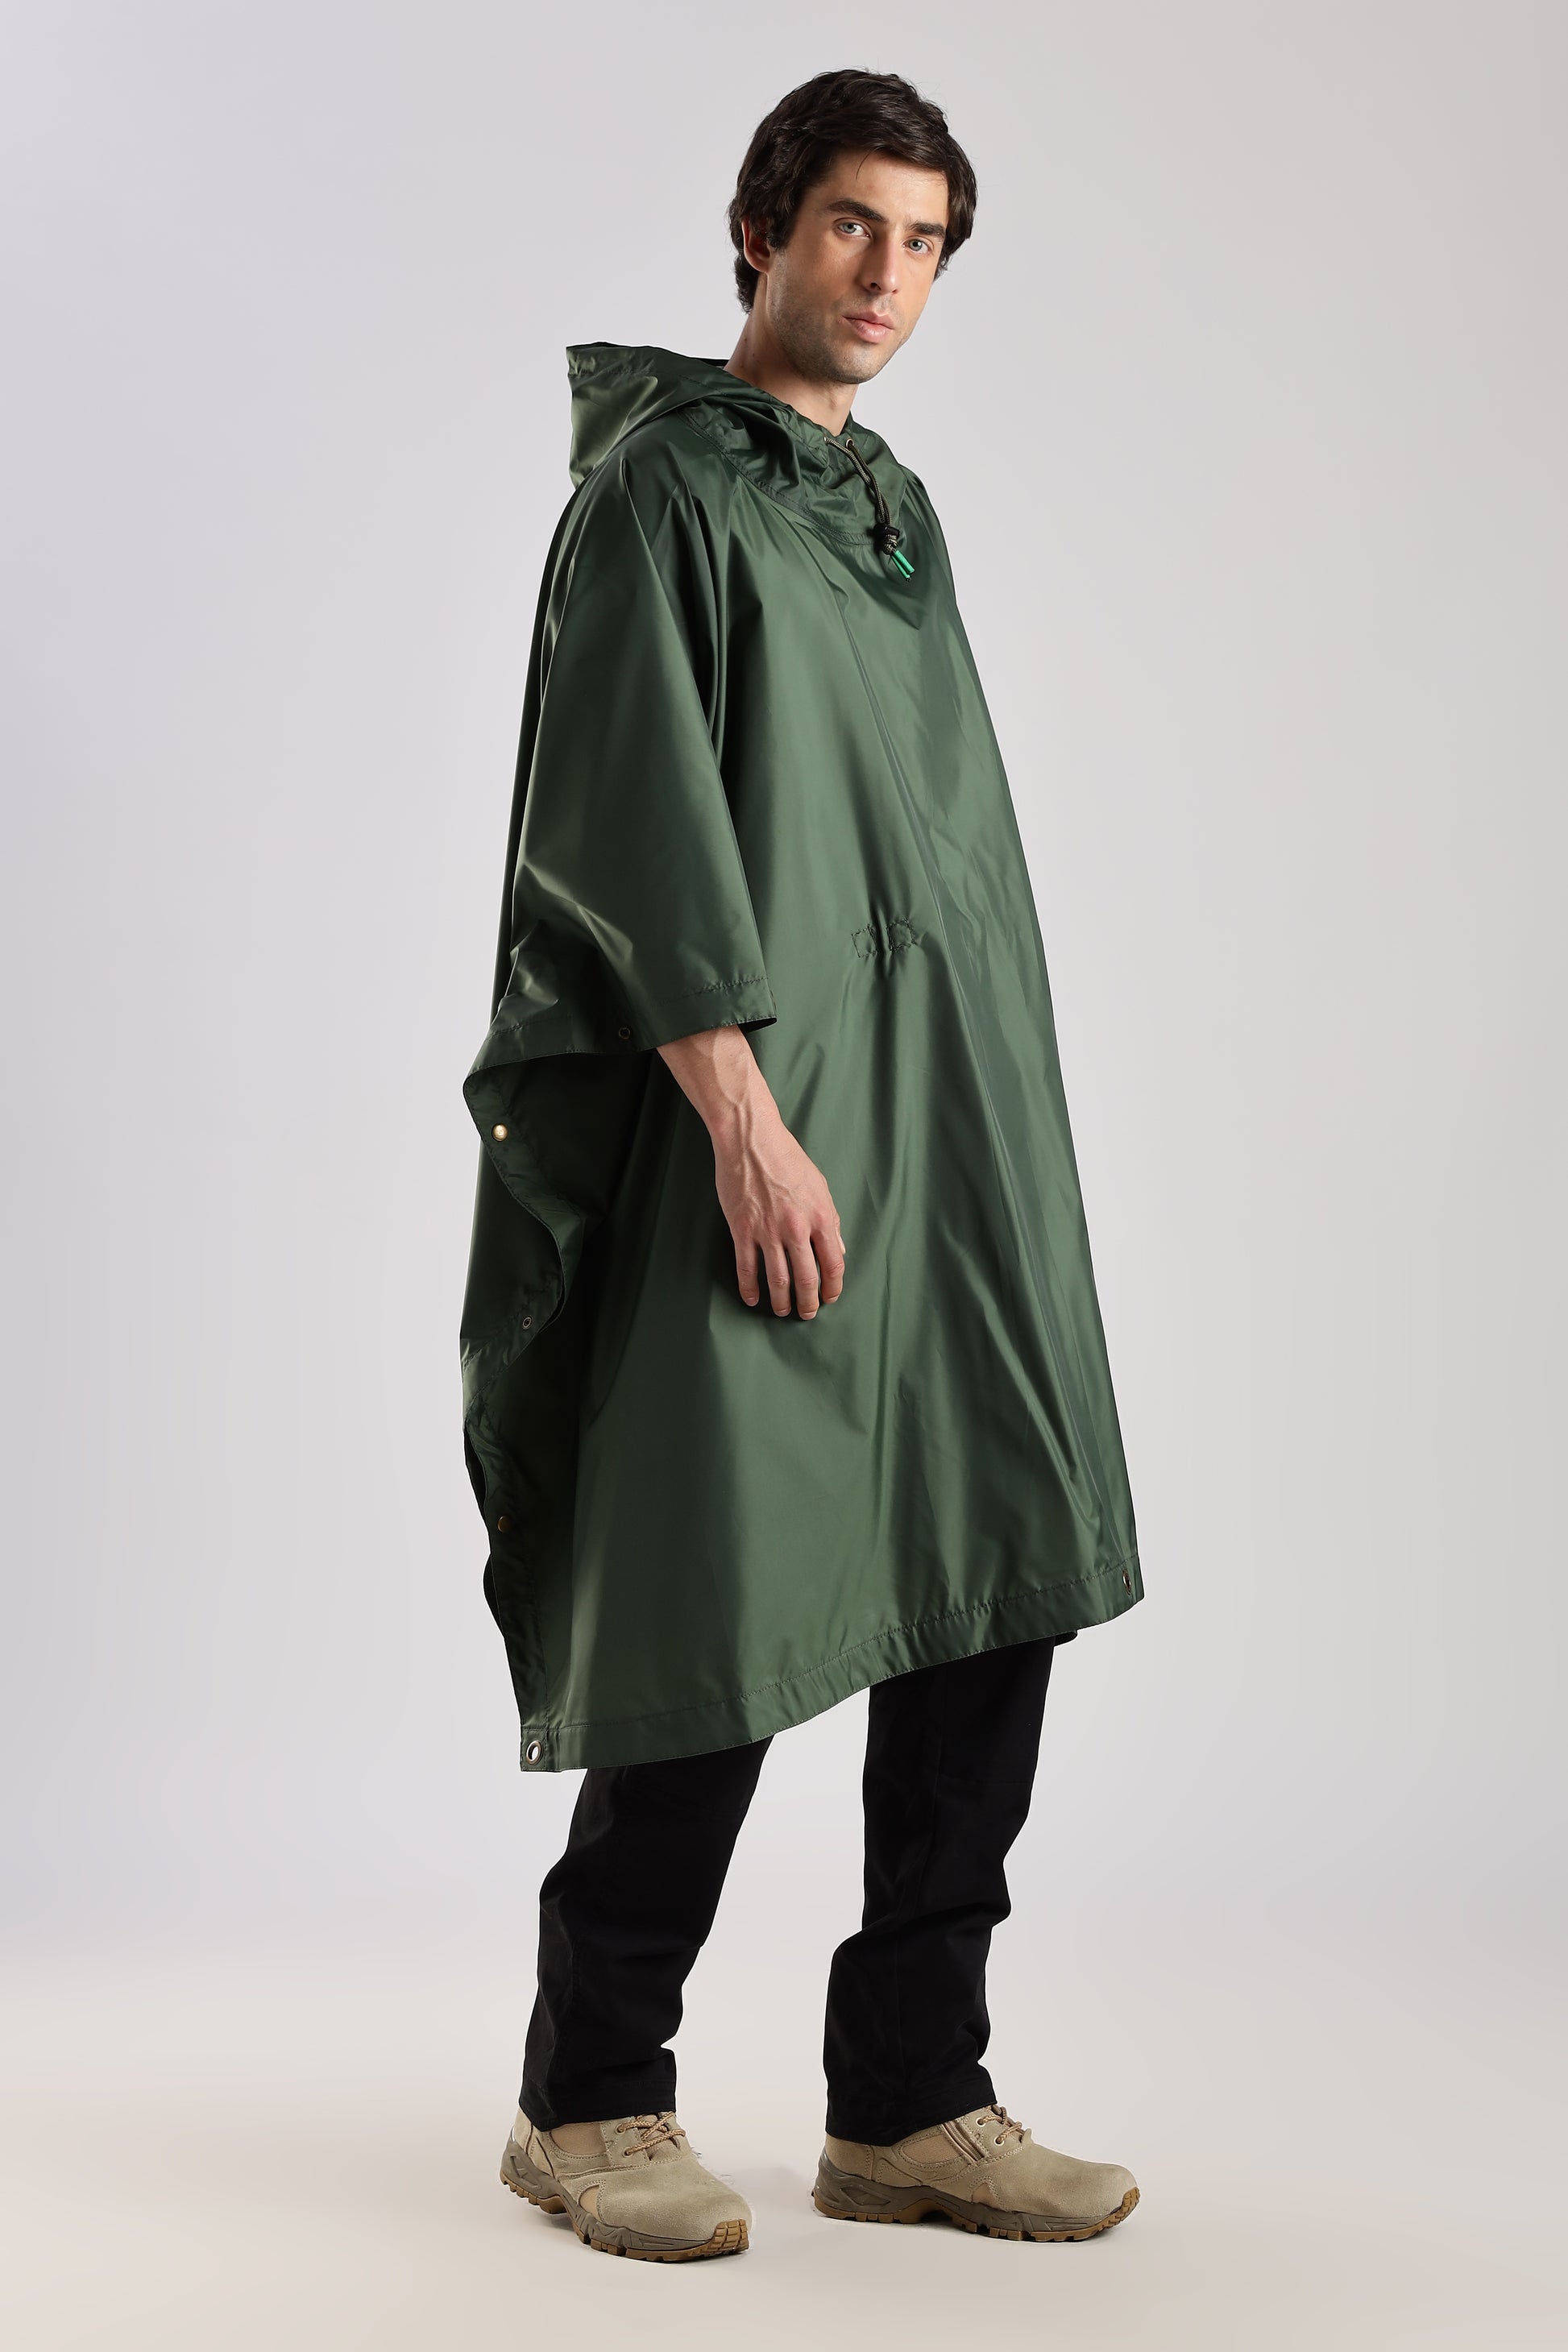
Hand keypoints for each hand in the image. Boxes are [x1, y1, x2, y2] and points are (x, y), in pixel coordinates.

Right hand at [656, 1026, 845, 1318]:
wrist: (751, 1139)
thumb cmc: (787, 1157)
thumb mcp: (820, 1185)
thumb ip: (830, 1220)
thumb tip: (838, 1249)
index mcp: (820, 1215)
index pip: (833, 1263)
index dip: (833, 1286)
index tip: (830, 1297)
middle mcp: (796, 1227)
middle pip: (806, 1278)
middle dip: (808, 1302)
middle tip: (807, 1313)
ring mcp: (767, 1230)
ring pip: (777, 1278)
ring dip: (781, 1301)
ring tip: (781, 1311)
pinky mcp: (742, 1228)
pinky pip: (746, 1266)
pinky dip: (749, 1287)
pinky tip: (752, 1298)